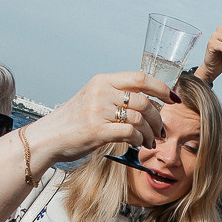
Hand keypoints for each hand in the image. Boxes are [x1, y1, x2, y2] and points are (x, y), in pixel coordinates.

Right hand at [32, 71, 171, 165]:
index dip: (161, 87)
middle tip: (160, 130)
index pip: (140, 78)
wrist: (49, 137)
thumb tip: (148, 102)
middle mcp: (102, 92)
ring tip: (150, 141)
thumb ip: (116, 95)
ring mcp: (99, 110)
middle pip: (144, 101)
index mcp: (103, 81)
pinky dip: (139, 140)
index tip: (172, 98)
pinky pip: (130, 132)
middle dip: (158, 118)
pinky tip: (138, 144)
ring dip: (150, 132)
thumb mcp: (93, 98)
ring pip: (140, 118)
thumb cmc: (74, 121)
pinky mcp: (97, 130)